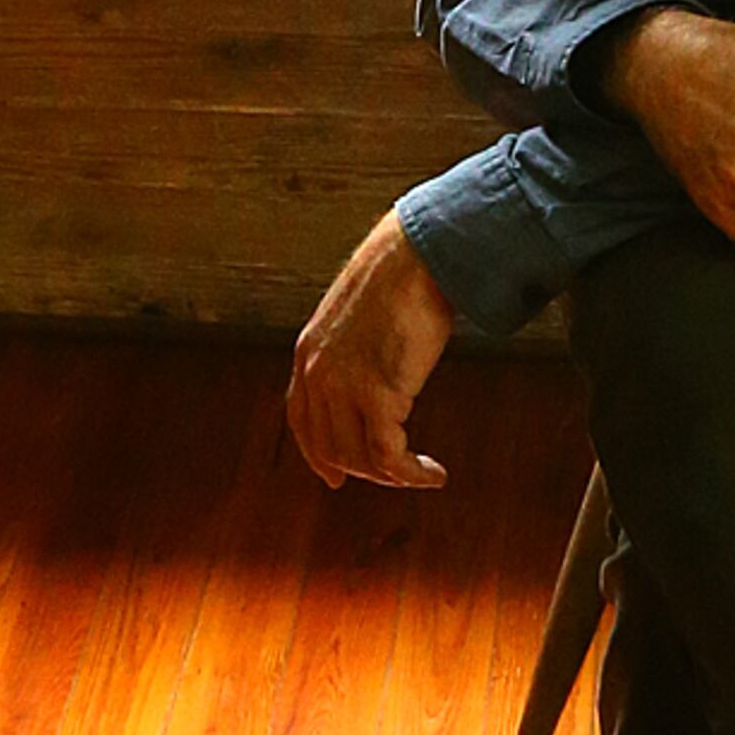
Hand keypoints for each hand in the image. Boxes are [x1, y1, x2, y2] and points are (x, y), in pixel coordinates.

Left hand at [287, 215, 455, 491]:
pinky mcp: (377, 394)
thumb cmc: (401, 277)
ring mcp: (344, 386)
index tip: (336, 478)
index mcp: (308, 353)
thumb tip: (380, 367)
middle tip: (401, 473)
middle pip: (332, 448)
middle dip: (367, 471)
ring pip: (360, 458)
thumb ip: (357, 346)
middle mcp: (317, 374)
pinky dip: (410, 474)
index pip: (302, 421)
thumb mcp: (361, 316)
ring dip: (393, 477)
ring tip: (423, 473)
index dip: (318, 456)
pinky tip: (432, 474)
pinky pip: (388, 456)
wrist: (417, 256)